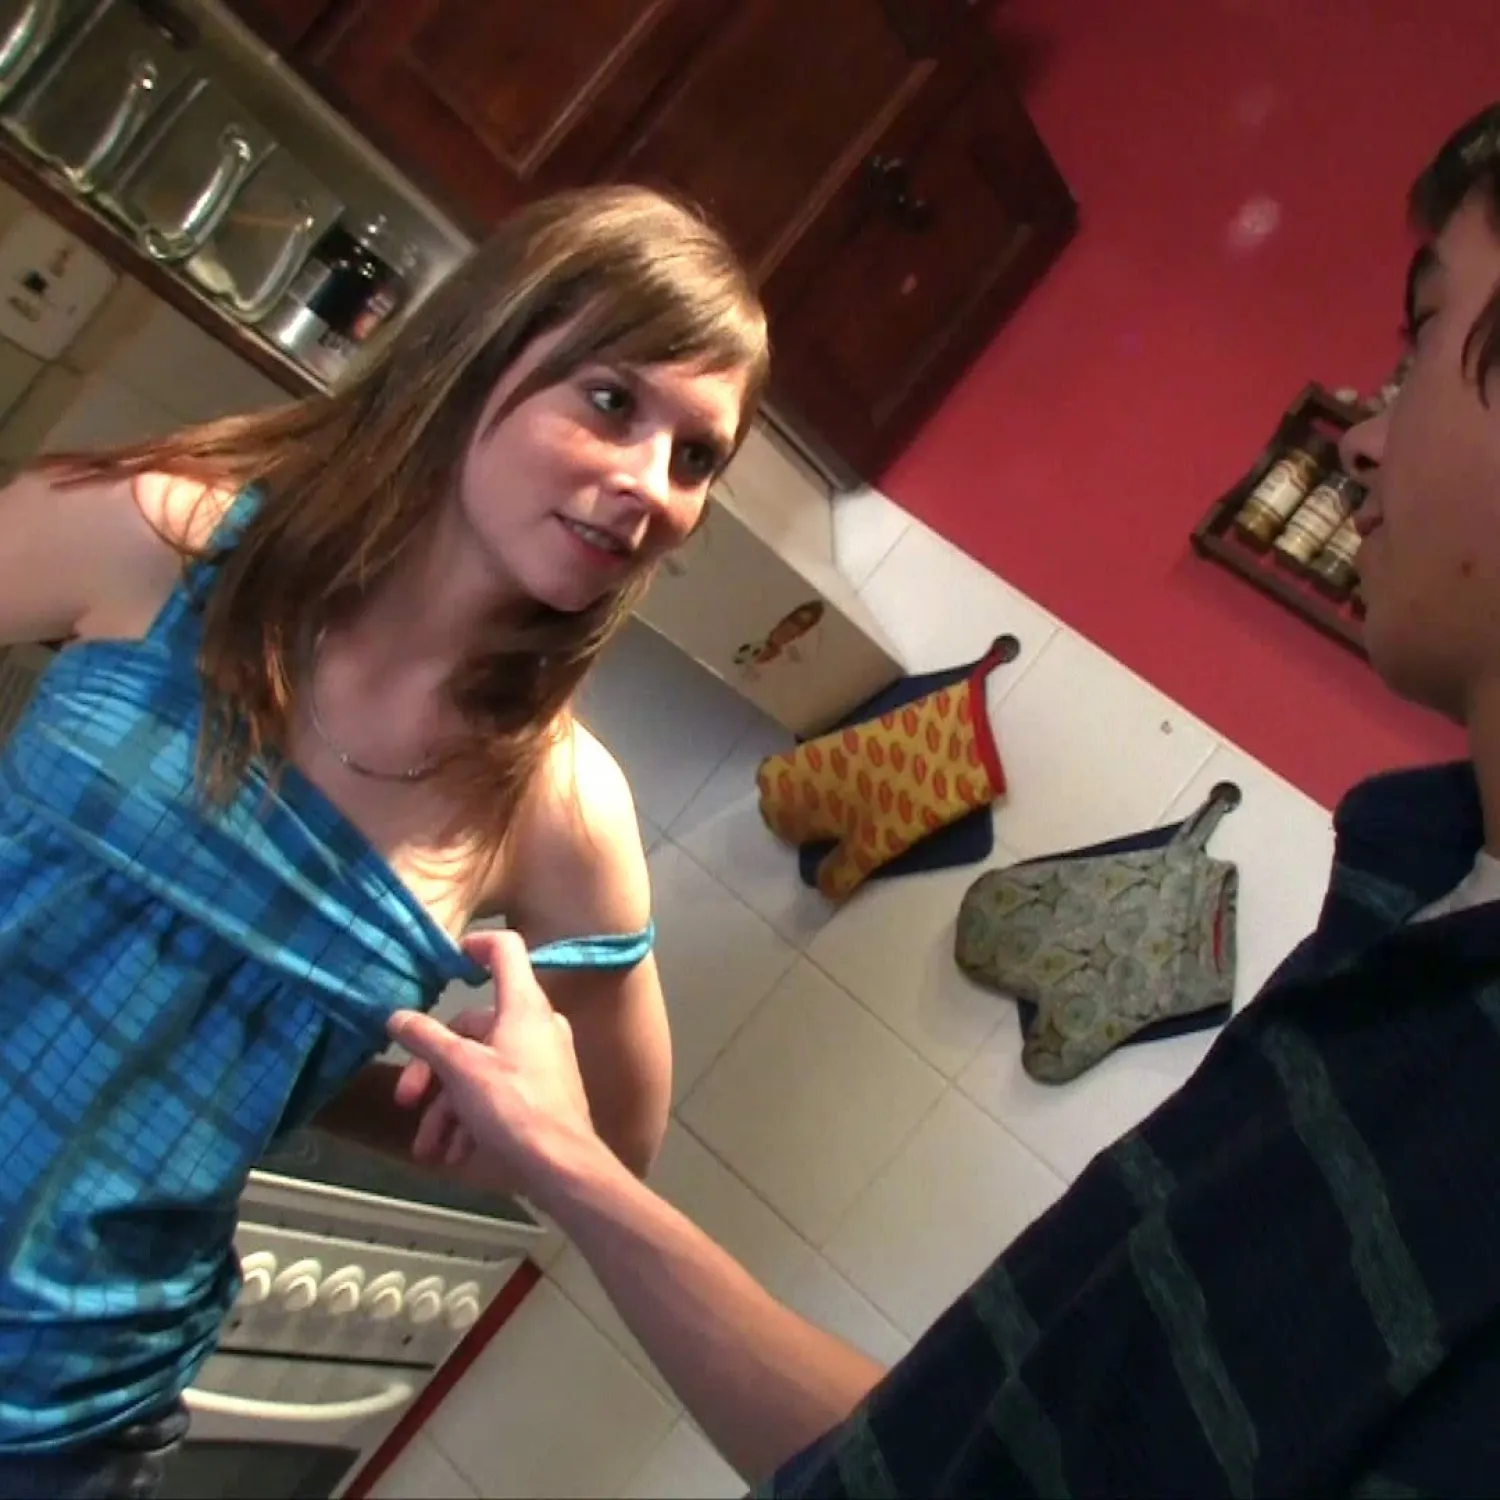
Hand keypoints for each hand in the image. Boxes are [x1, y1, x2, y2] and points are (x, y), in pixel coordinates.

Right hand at [387, 930, 600, 1192]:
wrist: (563, 1167)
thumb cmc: (514, 1107)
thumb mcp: (461, 1070)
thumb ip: (426, 1039)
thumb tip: (396, 1016)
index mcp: (523, 1005)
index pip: (505, 950)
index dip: (476, 945)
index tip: (447, 960)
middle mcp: (535, 1025)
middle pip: (473, 1027)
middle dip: (433, 1069)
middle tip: (406, 1100)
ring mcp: (541, 1060)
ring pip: (479, 1068)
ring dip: (447, 1108)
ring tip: (428, 1147)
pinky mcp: (542, 1093)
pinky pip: (497, 1093)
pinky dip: (471, 1119)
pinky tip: (453, 1154)